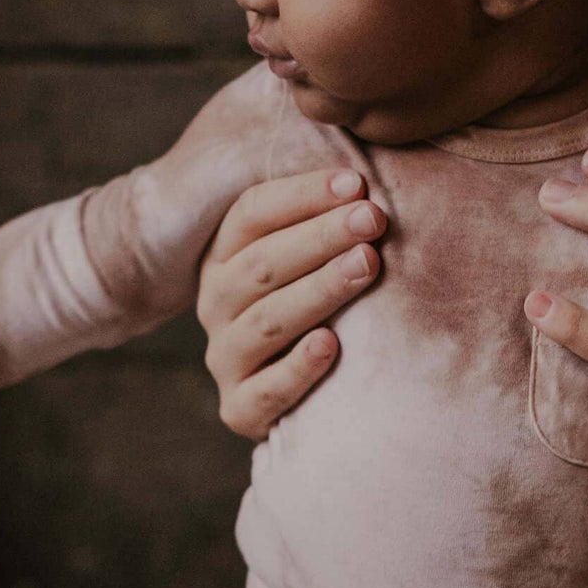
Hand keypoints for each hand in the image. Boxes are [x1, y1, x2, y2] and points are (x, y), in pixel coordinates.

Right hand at [198, 168, 385, 437]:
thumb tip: (363, 177)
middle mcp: (215, 304)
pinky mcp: (239, 409)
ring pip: (267, 320)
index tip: (357, 183)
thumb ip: (321, 223)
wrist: (302, 403)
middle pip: (262, 263)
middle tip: (372, 220)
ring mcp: (225, 358)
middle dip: (321, 237)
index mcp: (224, 259)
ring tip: (366, 265)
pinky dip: (298, 368)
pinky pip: (266, 391)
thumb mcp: (305, 264)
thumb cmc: (316, 313)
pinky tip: (331, 344)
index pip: (252, 214)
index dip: (301, 195)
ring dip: (319, 289)